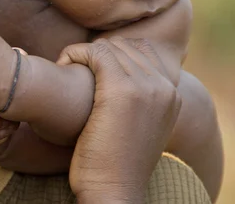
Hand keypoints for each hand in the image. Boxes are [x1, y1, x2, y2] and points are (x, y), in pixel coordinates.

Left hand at [58, 38, 181, 202]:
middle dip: (95, 53)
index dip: (112, 55)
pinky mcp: (122, 90)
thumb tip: (115, 82)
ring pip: (108, 47)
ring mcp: (146, 87)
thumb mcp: (135, 129)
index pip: (143, 50)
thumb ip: (137, 103)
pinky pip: (95, 52)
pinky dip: (74, 54)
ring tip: (67, 72)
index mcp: (171, 95)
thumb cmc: (114, 164)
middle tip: (74, 72)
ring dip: (82, 55)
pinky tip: (63, 68)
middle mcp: (163, 87)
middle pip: (123, 46)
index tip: (90, 71)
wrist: (113, 193)